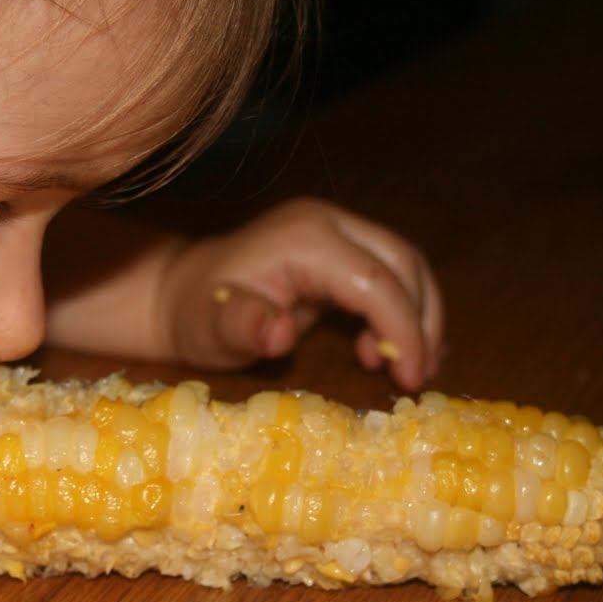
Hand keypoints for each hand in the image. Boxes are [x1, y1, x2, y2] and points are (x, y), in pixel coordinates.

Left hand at [159, 196, 442, 388]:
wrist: (182, 295)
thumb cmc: (198, 315)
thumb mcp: (210, 329)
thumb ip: (242, 327)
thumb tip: (279, 332)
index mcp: (303, 238)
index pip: (374, 279)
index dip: (402, 328)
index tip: (410, 378)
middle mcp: (327, 223)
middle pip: (403, 263)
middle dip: (420, 322)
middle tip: (415, 378)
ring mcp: (337, 230)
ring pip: (406, 265)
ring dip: (418, 317)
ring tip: (401, 369)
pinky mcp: (342, 248)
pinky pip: (391, 273)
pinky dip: (405, 311)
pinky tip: (391, 352)